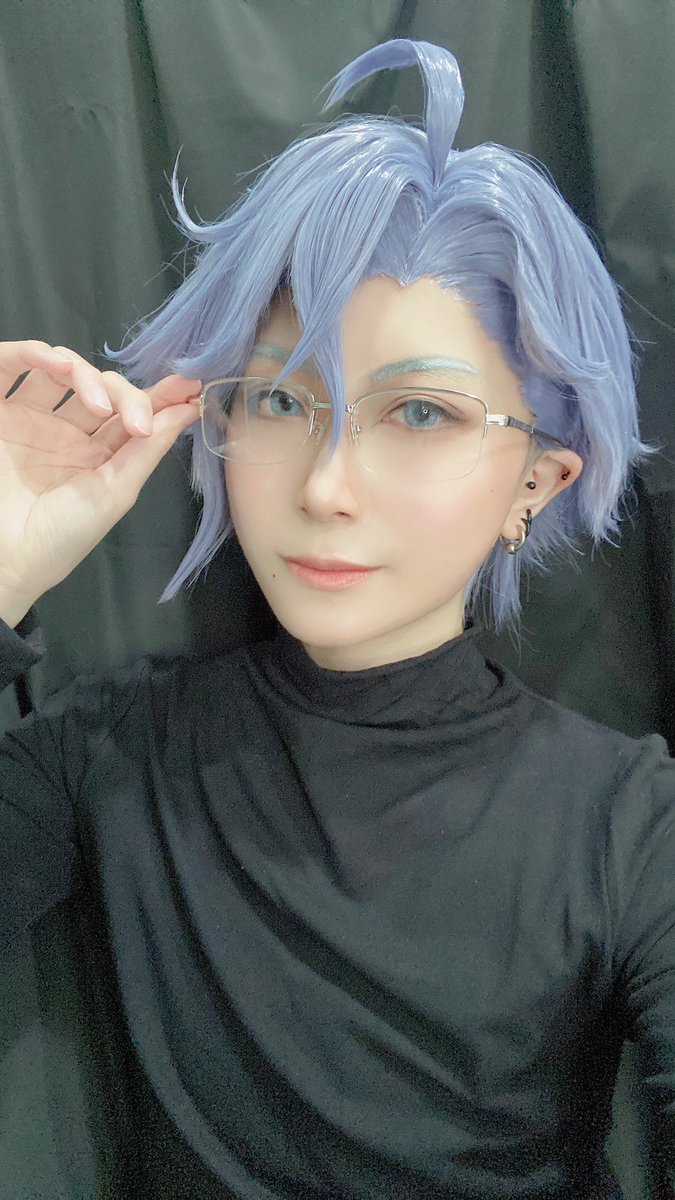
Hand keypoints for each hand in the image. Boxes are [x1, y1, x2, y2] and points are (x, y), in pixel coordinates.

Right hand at [0, 340, 202, 616]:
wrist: (6, 557)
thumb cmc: (61, 536)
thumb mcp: (115, 491)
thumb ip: (149, 448)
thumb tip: (189, 408)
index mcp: (97, 454)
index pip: (131, 412)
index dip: (160, 396)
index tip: (189, 386)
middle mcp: (66, 431)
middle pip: (102, 387)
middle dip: (126, 394)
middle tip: (137, 421)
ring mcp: (31, 417)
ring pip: (63, 370)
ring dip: (86, 374)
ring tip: (100, 404)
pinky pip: (10, 364)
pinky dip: (34, 353)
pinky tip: (58, 364)